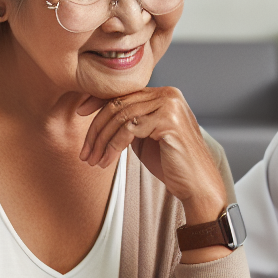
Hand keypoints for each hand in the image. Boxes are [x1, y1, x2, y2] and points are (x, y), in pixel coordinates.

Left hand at [78, 86, 226, 222]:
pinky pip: (129, 129)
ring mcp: (170, 105)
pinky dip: (113, 146)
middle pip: (119, 104)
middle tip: (85, 151)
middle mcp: (169, 94)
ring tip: (93, 160)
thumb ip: (131, 121)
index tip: (79, 113)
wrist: (197, 185)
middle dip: (96, 129)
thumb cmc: (172, 164)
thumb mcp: (147, 137)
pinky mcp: (168, 121)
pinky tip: (107, 161)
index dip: (98, 101)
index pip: (124, 92)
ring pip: (120, 117)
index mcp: (165, 94)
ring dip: (101, 141)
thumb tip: (100, 112)